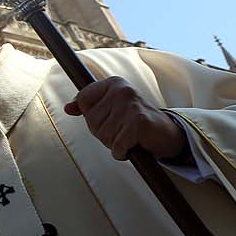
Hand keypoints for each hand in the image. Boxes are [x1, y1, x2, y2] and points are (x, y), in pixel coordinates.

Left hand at [62, 76, 185, 161]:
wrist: (168, 134)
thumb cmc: (135, 123)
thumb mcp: (111, 110)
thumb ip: (88, 107)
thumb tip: (67, 108)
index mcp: (114, 83)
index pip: (83, 100)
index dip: (92, 116)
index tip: (109, 119)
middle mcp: (122, 90)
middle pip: (91, 121)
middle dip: (104, 133)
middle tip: (123, 131)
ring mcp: (131, 105)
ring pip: (103, 135)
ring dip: (115, 143)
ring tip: (130, 137)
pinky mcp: (139, 122)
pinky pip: (117, 146)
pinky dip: (123, 152)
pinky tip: (134, 145)